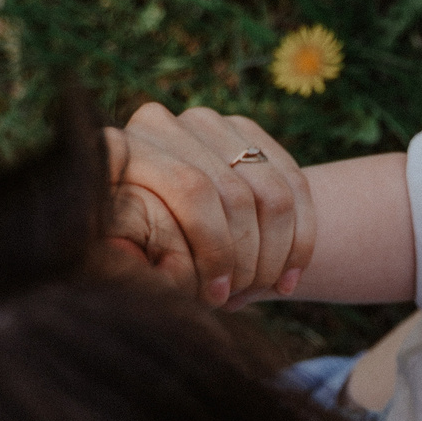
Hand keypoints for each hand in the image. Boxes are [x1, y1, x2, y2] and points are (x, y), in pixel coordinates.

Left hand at [96, 104, 314, 307]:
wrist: (150, 218)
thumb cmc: (130, 253)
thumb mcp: (121, 257)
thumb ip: (131, 260)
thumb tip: (157, 275)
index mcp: (124, 148)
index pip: (193, 191)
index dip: (214, 249)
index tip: (218, 296)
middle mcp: (165, 125)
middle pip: (236, 193)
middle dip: (249, 257)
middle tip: (244, 294)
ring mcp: (208, 123)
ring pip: (273, 193)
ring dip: (279, 252)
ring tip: (271, 288)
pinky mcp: (246, 130)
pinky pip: (294, 185)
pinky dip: (300, 238)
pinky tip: (290, 278)